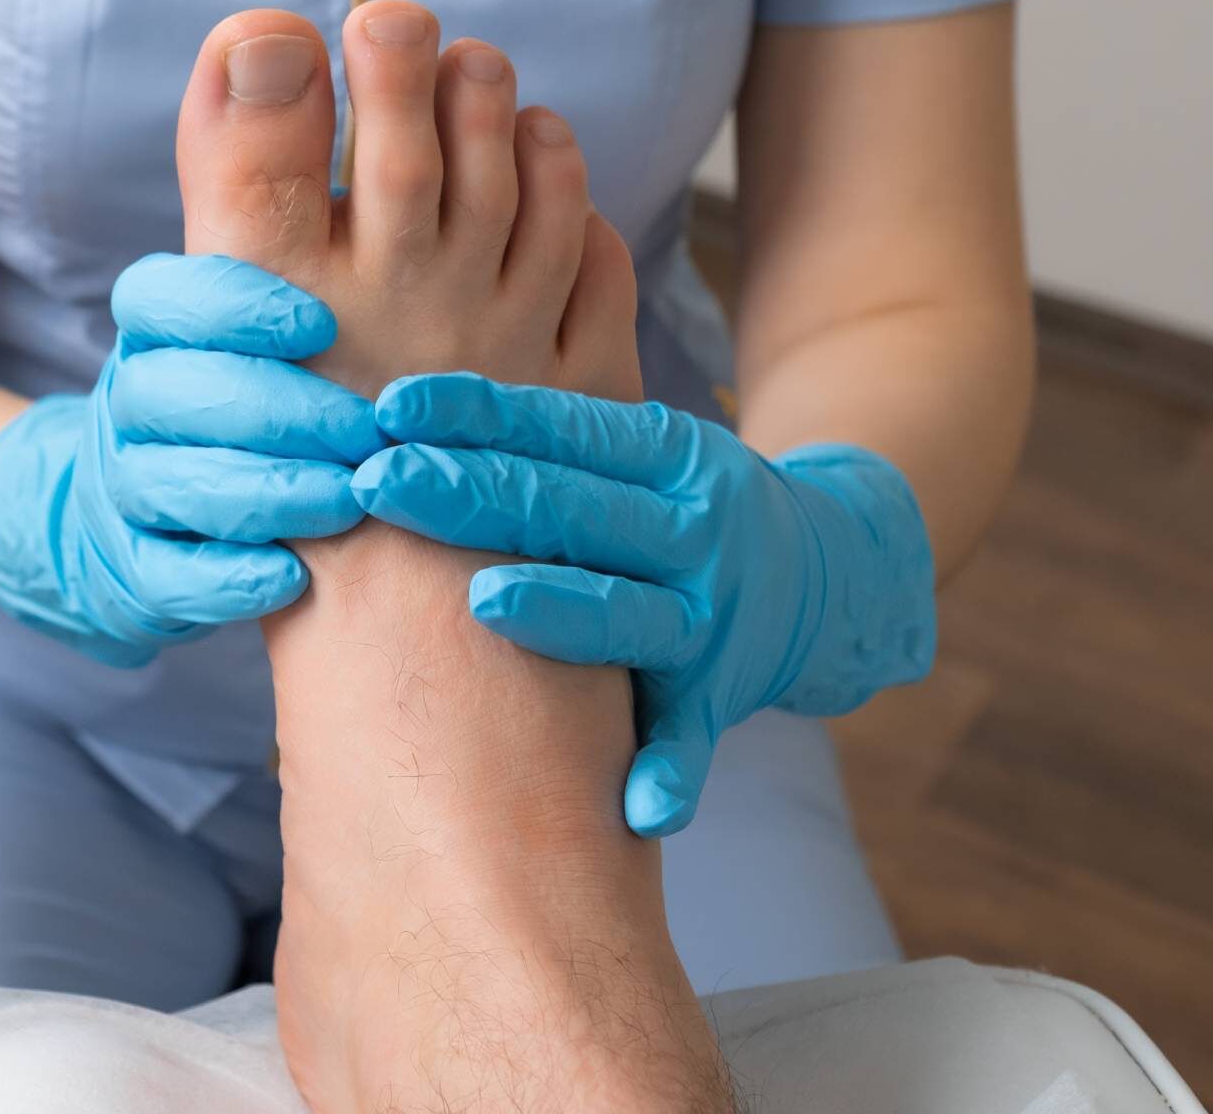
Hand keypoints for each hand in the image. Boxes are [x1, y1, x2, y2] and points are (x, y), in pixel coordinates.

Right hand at [0, 253, 380, 666]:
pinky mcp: (130, 570)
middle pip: (171, 392)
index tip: (320, 324)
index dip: (234, 304)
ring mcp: (122, 490)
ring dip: (265, 493)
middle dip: (277, 410)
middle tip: (364, 431)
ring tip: (346, 499)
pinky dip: (229, 577)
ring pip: (170, 482)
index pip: (159, 298)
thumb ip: (306, 291)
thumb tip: (363, 217)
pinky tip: (292, 576)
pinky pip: (166, 573)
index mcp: (153, 338)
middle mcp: (127, 406)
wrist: (146, 523)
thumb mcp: (261, 345)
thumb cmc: (250, 414)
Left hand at [351, 372, 935, 836]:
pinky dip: (671, 771)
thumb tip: (410, 408)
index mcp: (666, 456)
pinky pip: (693, 736)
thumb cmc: (691, 509)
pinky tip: (640, 808)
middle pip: (570, 509)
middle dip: (470, 492)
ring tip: (487, 602)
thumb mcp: (650, 451)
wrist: (833, 578)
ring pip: (628, 611)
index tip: (392, 406)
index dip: (476, 414)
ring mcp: (712, 615)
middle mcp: (693, 529)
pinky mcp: (724, 693)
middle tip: (379, 481)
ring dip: (561, 607)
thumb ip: (556, 439)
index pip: (558, 427)